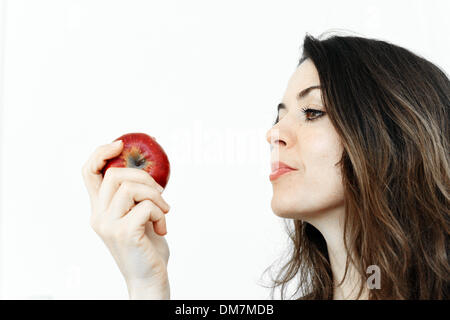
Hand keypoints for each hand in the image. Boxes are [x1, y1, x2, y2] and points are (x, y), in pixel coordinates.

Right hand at [82, 140, 170, 298]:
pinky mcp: (124, 233)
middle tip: (160, 195)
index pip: (88, 174)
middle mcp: (99, 216)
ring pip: (131, 187)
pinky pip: (146, 206)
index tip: (120, 145)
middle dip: (144, 177)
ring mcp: (109, 225)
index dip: (100, 154)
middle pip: (114, 175)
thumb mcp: (137, 217)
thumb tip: (144, 171)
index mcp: (100, 210)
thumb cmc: (146, 248)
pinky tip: (162, 228)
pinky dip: (161, 213)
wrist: (149, 279)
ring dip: (156, 196)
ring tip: (164, 212)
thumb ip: (133, 198)